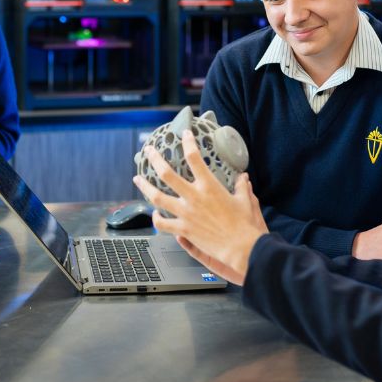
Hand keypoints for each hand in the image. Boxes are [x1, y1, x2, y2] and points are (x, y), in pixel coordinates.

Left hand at [132, 131, 267, 285]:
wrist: (240, 247)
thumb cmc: (244, 225)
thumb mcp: (245, 200)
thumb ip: (242, 187)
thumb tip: (243, 178)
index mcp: (209, 186)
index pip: (194, 157)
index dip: (188, 142)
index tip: (185, 134)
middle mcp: (193, 197)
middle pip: (166, 173)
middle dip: (155, 159)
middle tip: (149, 151)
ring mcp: (185, 214)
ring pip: (157, 197)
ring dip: (144, 186)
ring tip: (137, 179)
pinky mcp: (183, 230)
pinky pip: (163, 223)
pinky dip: (156, 218)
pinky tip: (154, 214)